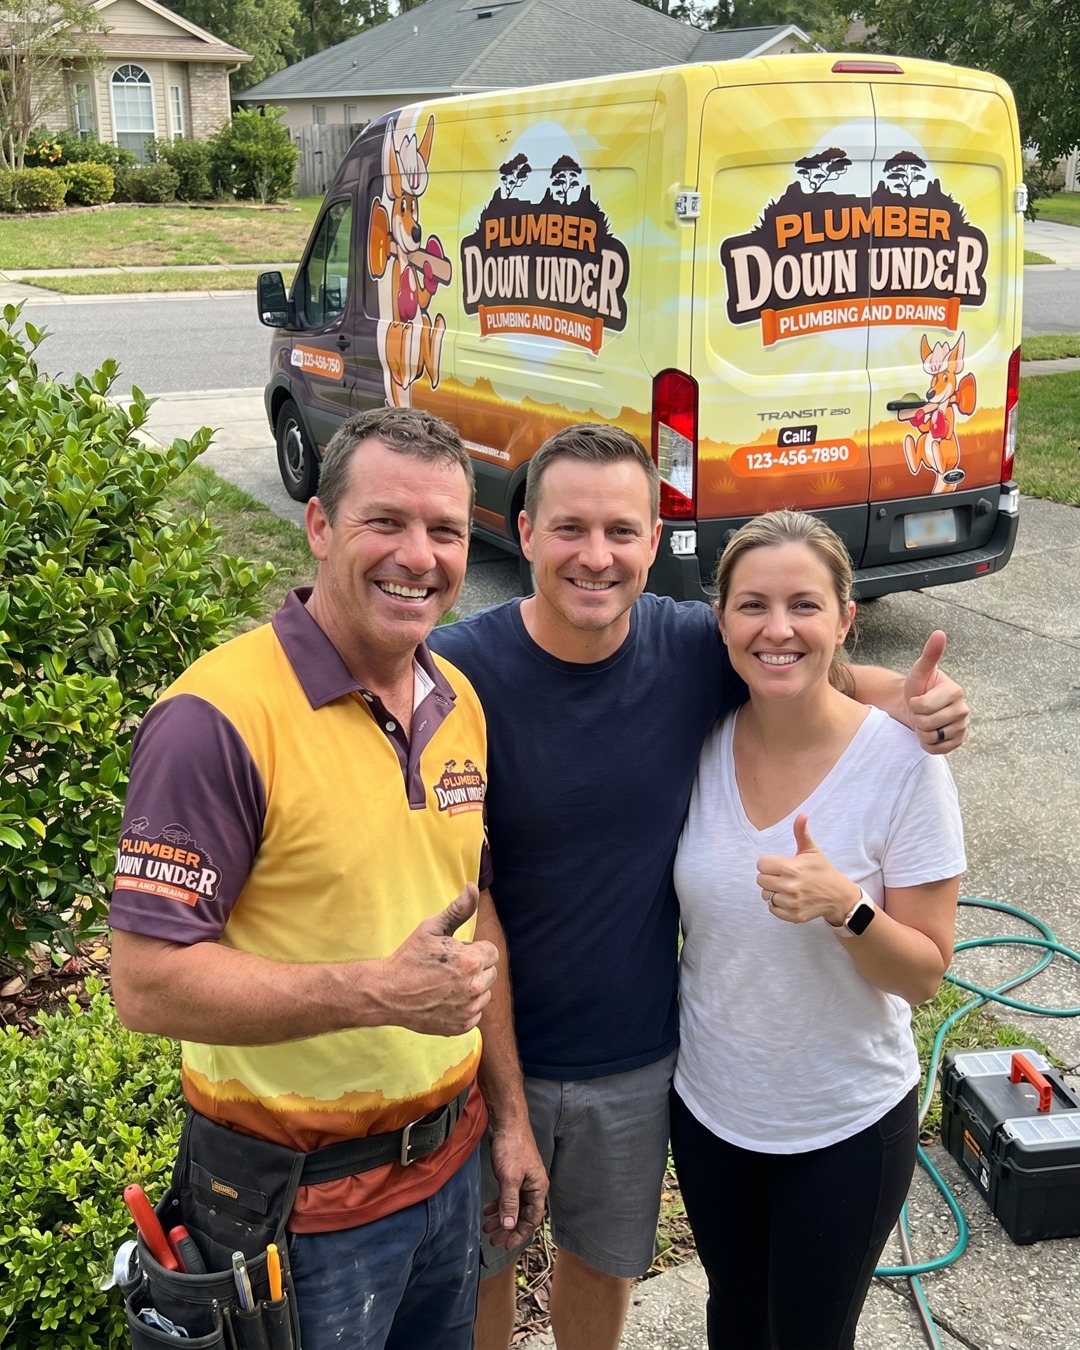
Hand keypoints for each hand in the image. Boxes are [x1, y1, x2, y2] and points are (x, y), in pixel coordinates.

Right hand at [378, 884, 497, 1035]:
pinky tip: (445, 1000)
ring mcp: (468, 1009)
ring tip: (446, 984)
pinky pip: (475, 1014)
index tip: (455, 953)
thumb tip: (473, 887)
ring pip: (485, 994)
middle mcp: (474, 987)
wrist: (388, 993)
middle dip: (475, 968)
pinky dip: (464, 1008)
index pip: (491, 952)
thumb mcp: (431, 928)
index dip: (474, 950)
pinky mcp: (461, 1026)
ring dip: (472, 989)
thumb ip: (458, 909)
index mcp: (471, 961)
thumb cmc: (409, 958)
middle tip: (449, 969)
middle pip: (490, 973)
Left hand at [482, 1120, 547, 1249]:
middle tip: (493, 1240)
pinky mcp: (513, 1174)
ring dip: (501, 1217)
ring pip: (513, 1206)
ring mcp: (523, 1180)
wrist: (507, 1123)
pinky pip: (507, 1196)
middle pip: (522, 1215)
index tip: (505, 1245)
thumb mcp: (510, 1177)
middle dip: (508, 1229)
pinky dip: (498, 1204)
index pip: (531, 1219)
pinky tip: (487, 1210)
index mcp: (538, 1188)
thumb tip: (510, 1226)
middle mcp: (533, 1186)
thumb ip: (510, 1202)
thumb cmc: (512, 1147)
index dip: (519, 1234)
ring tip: (487, 1228)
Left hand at [757, 814, 856, 926]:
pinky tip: (788, 898)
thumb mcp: (812, 850)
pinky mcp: (793, 916)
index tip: (779, 865)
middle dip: (769, 876)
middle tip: (783, 876)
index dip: (769, 863)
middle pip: (760, 879)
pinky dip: (777, 905)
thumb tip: (802, 814)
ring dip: (773, 891)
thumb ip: (801, 832)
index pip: (761, 864)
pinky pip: (772, 909)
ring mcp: (791, 903)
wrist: (837, 896)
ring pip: (765, 895)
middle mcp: (790, 886)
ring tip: (786, 887)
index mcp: (791, 868)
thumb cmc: (821, 870)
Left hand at [903, 631, 968, 753]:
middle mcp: (963, 710)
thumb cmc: (917, 687)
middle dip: (917, 718)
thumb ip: (930, 654)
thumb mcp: (919, 671)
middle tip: (919, 711)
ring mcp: (963, 727)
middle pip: (927, 723)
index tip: (917, 698)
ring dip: (922, 731)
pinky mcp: (958, 742)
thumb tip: (939, 633)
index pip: (923, 706)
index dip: (913, 704)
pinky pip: (938, 749)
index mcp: (956, 691)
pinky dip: (928, 744)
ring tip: (924, 720)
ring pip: (932, 737)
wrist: (916, 707)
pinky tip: (929, 732)